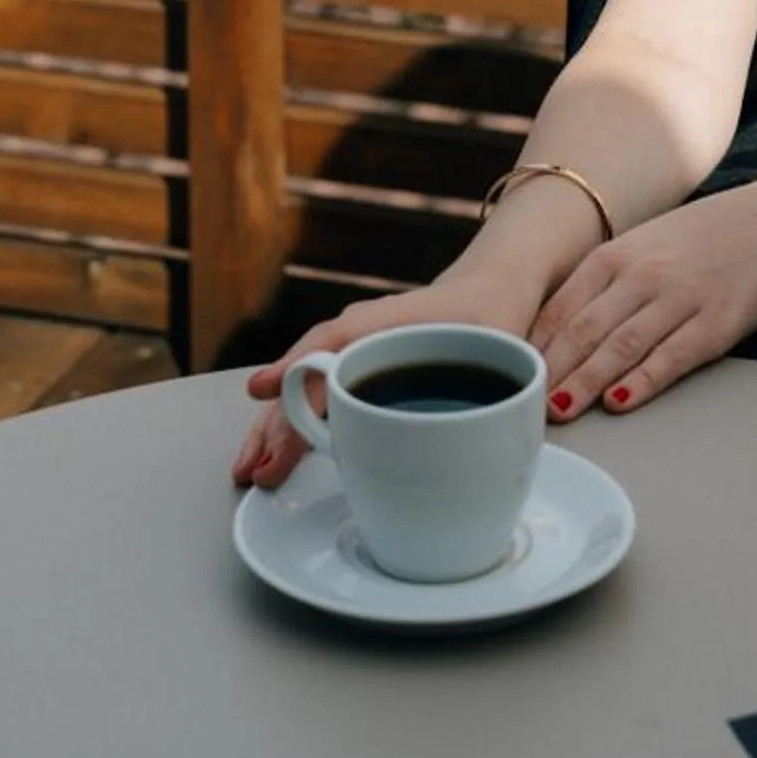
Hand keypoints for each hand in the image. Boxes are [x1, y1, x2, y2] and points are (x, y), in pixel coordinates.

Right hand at [231, 276, 535, 490]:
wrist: (488, 286)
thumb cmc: (490, 315)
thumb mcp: (499, 339)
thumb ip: (500, 375)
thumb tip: (504, 421)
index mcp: (390, 321)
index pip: (333, 343)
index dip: (299, 366)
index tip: (265, 390)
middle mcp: (362, 333)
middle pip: (306, 373)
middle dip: (277, 422)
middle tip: (256, 470)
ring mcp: (354, 349)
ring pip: (303, 386)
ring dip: (275, 427)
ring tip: (252, 470)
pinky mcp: (356, 367)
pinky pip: (315, 393)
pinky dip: (292, 423)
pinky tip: (281, 454)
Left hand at [529, 179, 756, 419]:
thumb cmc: (704, 238)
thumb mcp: (645, 245)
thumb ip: (604, 281)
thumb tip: (557, 328)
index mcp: (616, 254)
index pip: (560, 307)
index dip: (532, 347)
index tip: (508, 379)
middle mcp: (641, 274)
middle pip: (583, 330)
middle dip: (550, 371)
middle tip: (520, 406)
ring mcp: (679, 298)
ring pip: (620, 346)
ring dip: (586, 382)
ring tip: (559, 411)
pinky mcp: (715, 323)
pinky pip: (671, 356)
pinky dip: (643, 381)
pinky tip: (621, 402)